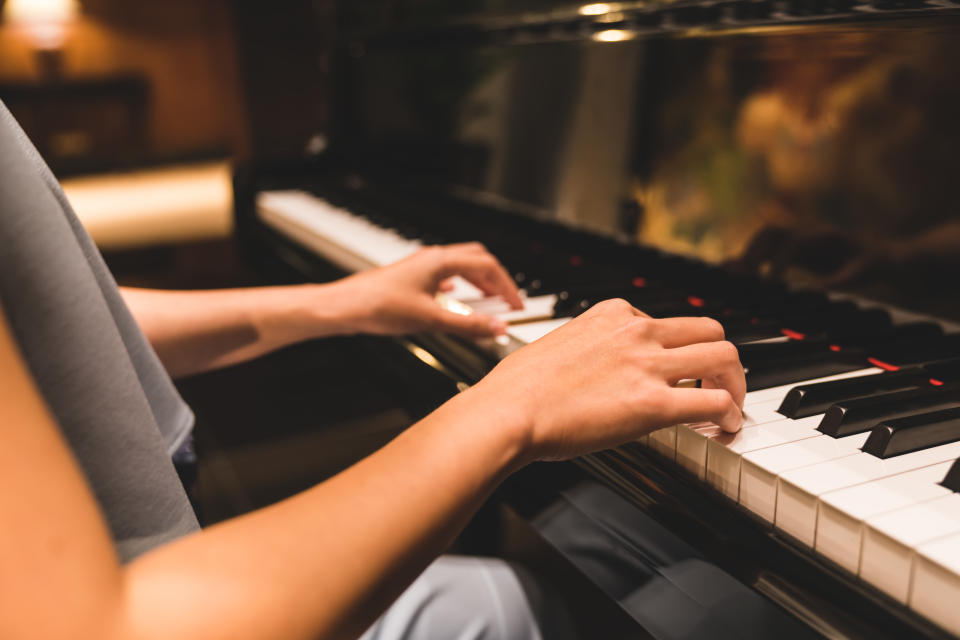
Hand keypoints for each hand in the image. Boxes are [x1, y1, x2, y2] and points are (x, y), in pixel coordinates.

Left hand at [332, 243, 523, 337]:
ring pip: (461, 266)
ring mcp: (421, 266)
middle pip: (477, 259)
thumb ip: (468, 325)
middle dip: (496, 280)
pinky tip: (456, 297)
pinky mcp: (412, 277)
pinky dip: (459, 285)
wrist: (344, 307)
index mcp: (441, 261)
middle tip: (508, 302)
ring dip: (479, 282)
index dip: (507, 287)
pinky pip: (444, 274)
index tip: (516, 306)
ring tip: (489, 302)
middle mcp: (432, 258)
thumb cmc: (378, 306)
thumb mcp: (430, 319)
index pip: (487, 267)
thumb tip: (497, 328)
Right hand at [466, 299, 743, 462]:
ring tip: (732, 402)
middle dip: (721, 356)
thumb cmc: (519, 388)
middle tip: (719, 380)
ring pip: (724, 356)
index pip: (665, 320)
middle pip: (709, 329)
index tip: (676, 365)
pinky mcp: (654, 403)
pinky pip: (715, 401)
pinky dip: (731, 412)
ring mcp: (648, 365)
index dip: (677, 347)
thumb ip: (588, 349)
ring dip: (736, 381)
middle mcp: (636, 331)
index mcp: (611, 314)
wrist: (509, 411)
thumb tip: (596, 370)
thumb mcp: (559, 346)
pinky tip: (728, 426)